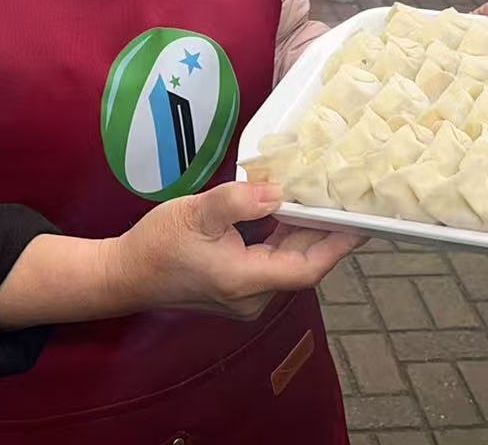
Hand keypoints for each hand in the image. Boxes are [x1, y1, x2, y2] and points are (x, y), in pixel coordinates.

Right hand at [110, 181, 362, 319]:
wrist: (124, 275)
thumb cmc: (156, 246)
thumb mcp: (195, 212)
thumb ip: (238, 201)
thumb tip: (277, 192)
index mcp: (245, 280)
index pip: (308, 266)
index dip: (338, 244)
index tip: (363, 222)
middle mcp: (252, 296)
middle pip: (302, 264)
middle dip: (325, 232)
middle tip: (347, 199)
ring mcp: (246, 296)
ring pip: (288, 263)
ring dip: (304, 234)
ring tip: (323, 200)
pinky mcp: (238, 289)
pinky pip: (272, 263)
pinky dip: (284, 239)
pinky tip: (288, 213)